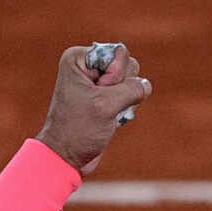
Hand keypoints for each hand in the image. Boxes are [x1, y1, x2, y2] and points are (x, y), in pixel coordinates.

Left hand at [35, 43, 151, 175]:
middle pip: (128, 64)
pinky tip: (109, 119)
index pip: (119, 53)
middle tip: (99, 106)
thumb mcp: (107, 104)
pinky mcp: (105, 96)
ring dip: (124, 100)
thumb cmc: (78, 130)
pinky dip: (125, 108)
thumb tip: (145, 85)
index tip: (95, 94)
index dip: (114, 76)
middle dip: (120, 88)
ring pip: (132, 79)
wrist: (66, 157)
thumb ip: (133, 87)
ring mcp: (97, 81)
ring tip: (103, 114)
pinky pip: (131, 94)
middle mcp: (86, 66)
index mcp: (77, 59)